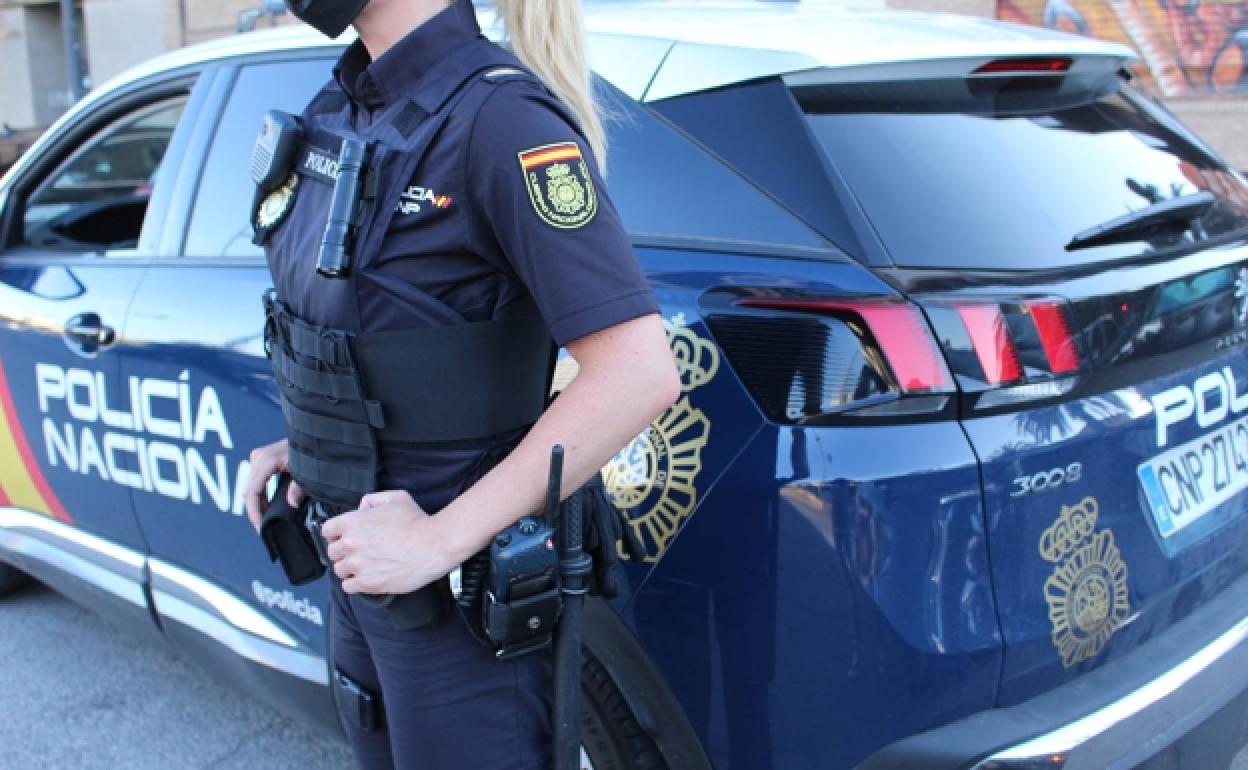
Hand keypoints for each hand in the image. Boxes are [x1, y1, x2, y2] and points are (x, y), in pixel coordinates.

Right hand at [243, 439, 304, 531]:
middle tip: (263, 530)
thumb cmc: (310, 449)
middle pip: (249, 491)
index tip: (259, 528)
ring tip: (266, 522)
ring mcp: (259, 458)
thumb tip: (292, 503)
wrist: (313, 434)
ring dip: (258, 505)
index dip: (254, 512)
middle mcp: (257, 458)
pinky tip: (268, 509)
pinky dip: (262, 497)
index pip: (252, 492)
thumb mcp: (306, 469)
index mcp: (265, 461)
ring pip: (252, 488)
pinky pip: (257, 483)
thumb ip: (299, 486)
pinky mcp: (263, 461)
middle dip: (255, 511)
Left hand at [321, 490, 455, 595]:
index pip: (327, 530)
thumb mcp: (395, 497)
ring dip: (350, 568)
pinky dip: (356, 583)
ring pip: (340, 570)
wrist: (434, 544)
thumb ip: (371, 500)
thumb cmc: (417, 521)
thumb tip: (360, 509)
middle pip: (333, 552)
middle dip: (344, 552)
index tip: (346, 537)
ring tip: (365, 566)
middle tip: (360, 552)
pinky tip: (367, 577)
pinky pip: (349, 587)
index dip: (337, 533)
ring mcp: (358, 565)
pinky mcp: (368, 583)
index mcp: (352, 522)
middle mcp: (351, 544)